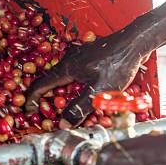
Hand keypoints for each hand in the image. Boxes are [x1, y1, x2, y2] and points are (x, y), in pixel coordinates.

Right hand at [25, 31, 151, 126]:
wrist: (136, 41)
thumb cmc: (119, 65)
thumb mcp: (99, 91)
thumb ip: (80, 107)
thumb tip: (63, 123)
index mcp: (67, 67)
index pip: (40, 84)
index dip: (31, 99)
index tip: (29, 112)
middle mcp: (70, 60)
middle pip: (52, 81)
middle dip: (50, 99)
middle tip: (51, 114)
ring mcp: (81, 57)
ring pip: (67, 78)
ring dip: (65, 93)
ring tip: (69, 108)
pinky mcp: (92, 57)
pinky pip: (79, 74)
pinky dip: (78, 86)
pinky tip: (88, 94)